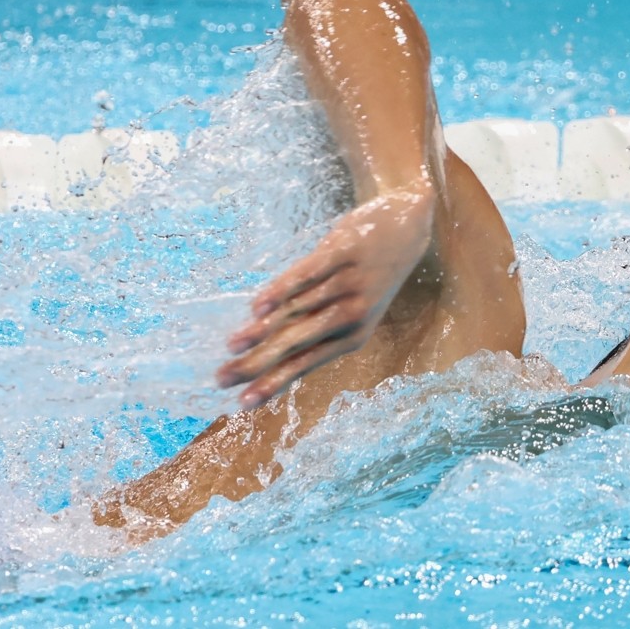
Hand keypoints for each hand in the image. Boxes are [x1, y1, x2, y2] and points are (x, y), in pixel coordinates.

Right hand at [216, 188, 432, 406]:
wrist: (407, 227)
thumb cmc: (370, 275)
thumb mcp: (353, 308)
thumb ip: (315, 326)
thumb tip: (264, 346)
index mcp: (353, 336)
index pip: (304, 365)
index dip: (272, 383)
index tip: (242, 402)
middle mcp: (352, 315)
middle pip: (296, 344)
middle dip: (257, 365)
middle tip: (222, 379)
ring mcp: (349, 284)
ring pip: (297, 312)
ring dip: (261, 331)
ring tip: (232, 345)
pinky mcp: (343, 253)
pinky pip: (307, 274)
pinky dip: (282, 291)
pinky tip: (258, 306)